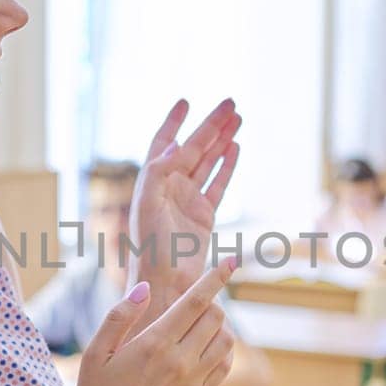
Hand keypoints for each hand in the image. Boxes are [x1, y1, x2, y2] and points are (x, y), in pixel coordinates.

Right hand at [70, 260, 238, 385]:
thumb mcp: (95, 353)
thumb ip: (119, 317)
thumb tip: (144, 288)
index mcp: (154, 343)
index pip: (196, 301)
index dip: (215, 278)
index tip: (230, 261)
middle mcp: (180, 361)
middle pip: (215, 317)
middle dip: (209, 302)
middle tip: (193, 303)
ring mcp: (193, 382)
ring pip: (226, 341)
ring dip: (218, 327)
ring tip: (198, 327)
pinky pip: (223, 367)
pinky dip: (221, 352)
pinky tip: (204, 351)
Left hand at [127, 99, 241, 300]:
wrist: (166, 284)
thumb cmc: (151, 249)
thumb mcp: (148, 207)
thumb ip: (157, 174)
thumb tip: (173, 146)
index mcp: (152, 182)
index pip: (164, 143)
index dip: (174, 121)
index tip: (185, 101)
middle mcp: (169, 187)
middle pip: (193, 147)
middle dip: (210, 125)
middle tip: (230, 103)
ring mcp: (188, 200)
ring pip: (208, 162)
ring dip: (221, 141)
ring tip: (238, 119)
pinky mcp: (204, 216)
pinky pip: (218, 184)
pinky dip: (227, 166)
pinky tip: (236, 148)